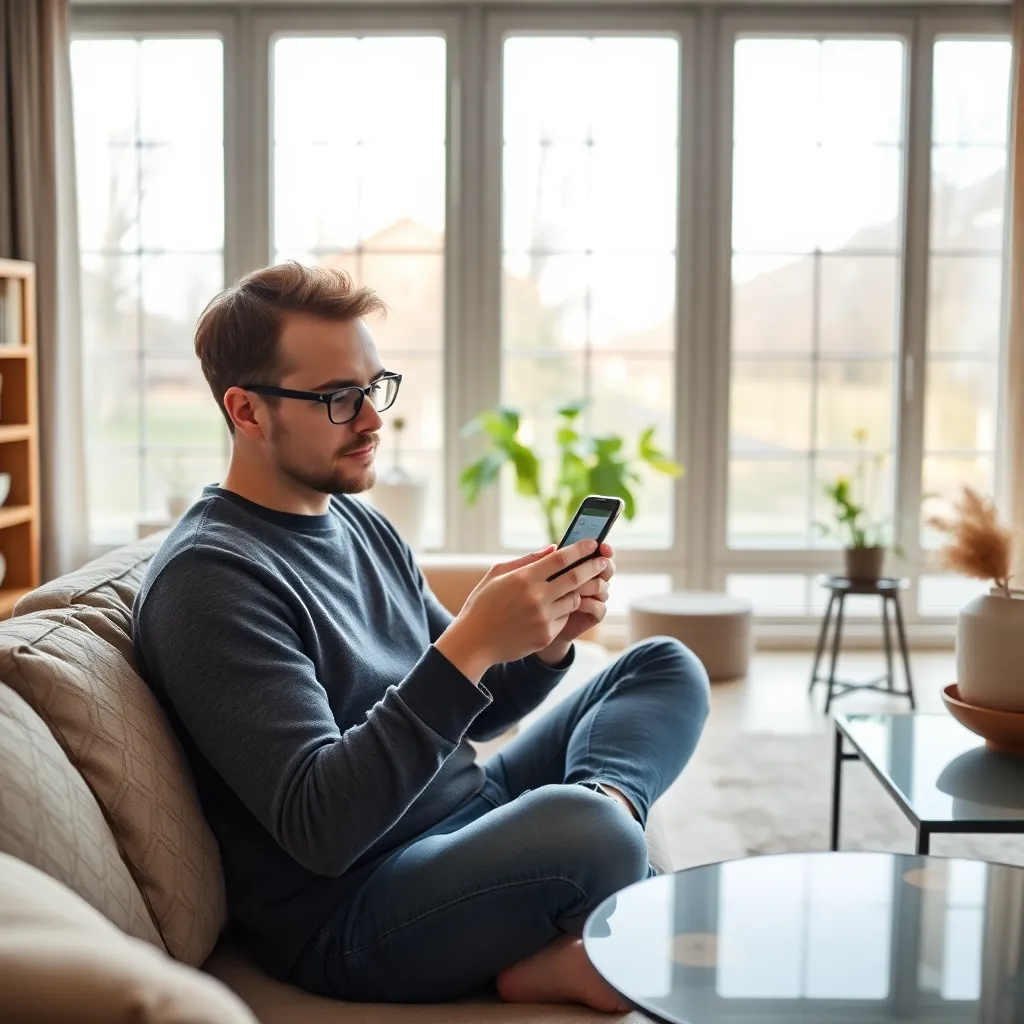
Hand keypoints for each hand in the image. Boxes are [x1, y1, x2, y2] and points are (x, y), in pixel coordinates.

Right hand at [433, 540, 608, 682]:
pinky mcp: (547, 635)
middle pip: (576, 578)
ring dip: (575, 592)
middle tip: (604, 561)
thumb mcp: (497, 574)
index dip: (581, 549)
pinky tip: (548, 611)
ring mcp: (543, 618)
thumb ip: (527, 560)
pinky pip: (565, 617)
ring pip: (574, 599)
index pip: (561, 559)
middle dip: (593, 567)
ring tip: (566, 589)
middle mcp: (536, 597)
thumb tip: (554, 548)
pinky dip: (562, 611)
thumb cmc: (484, 603)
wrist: (475, 641)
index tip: (594, 543)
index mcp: (523, 578)